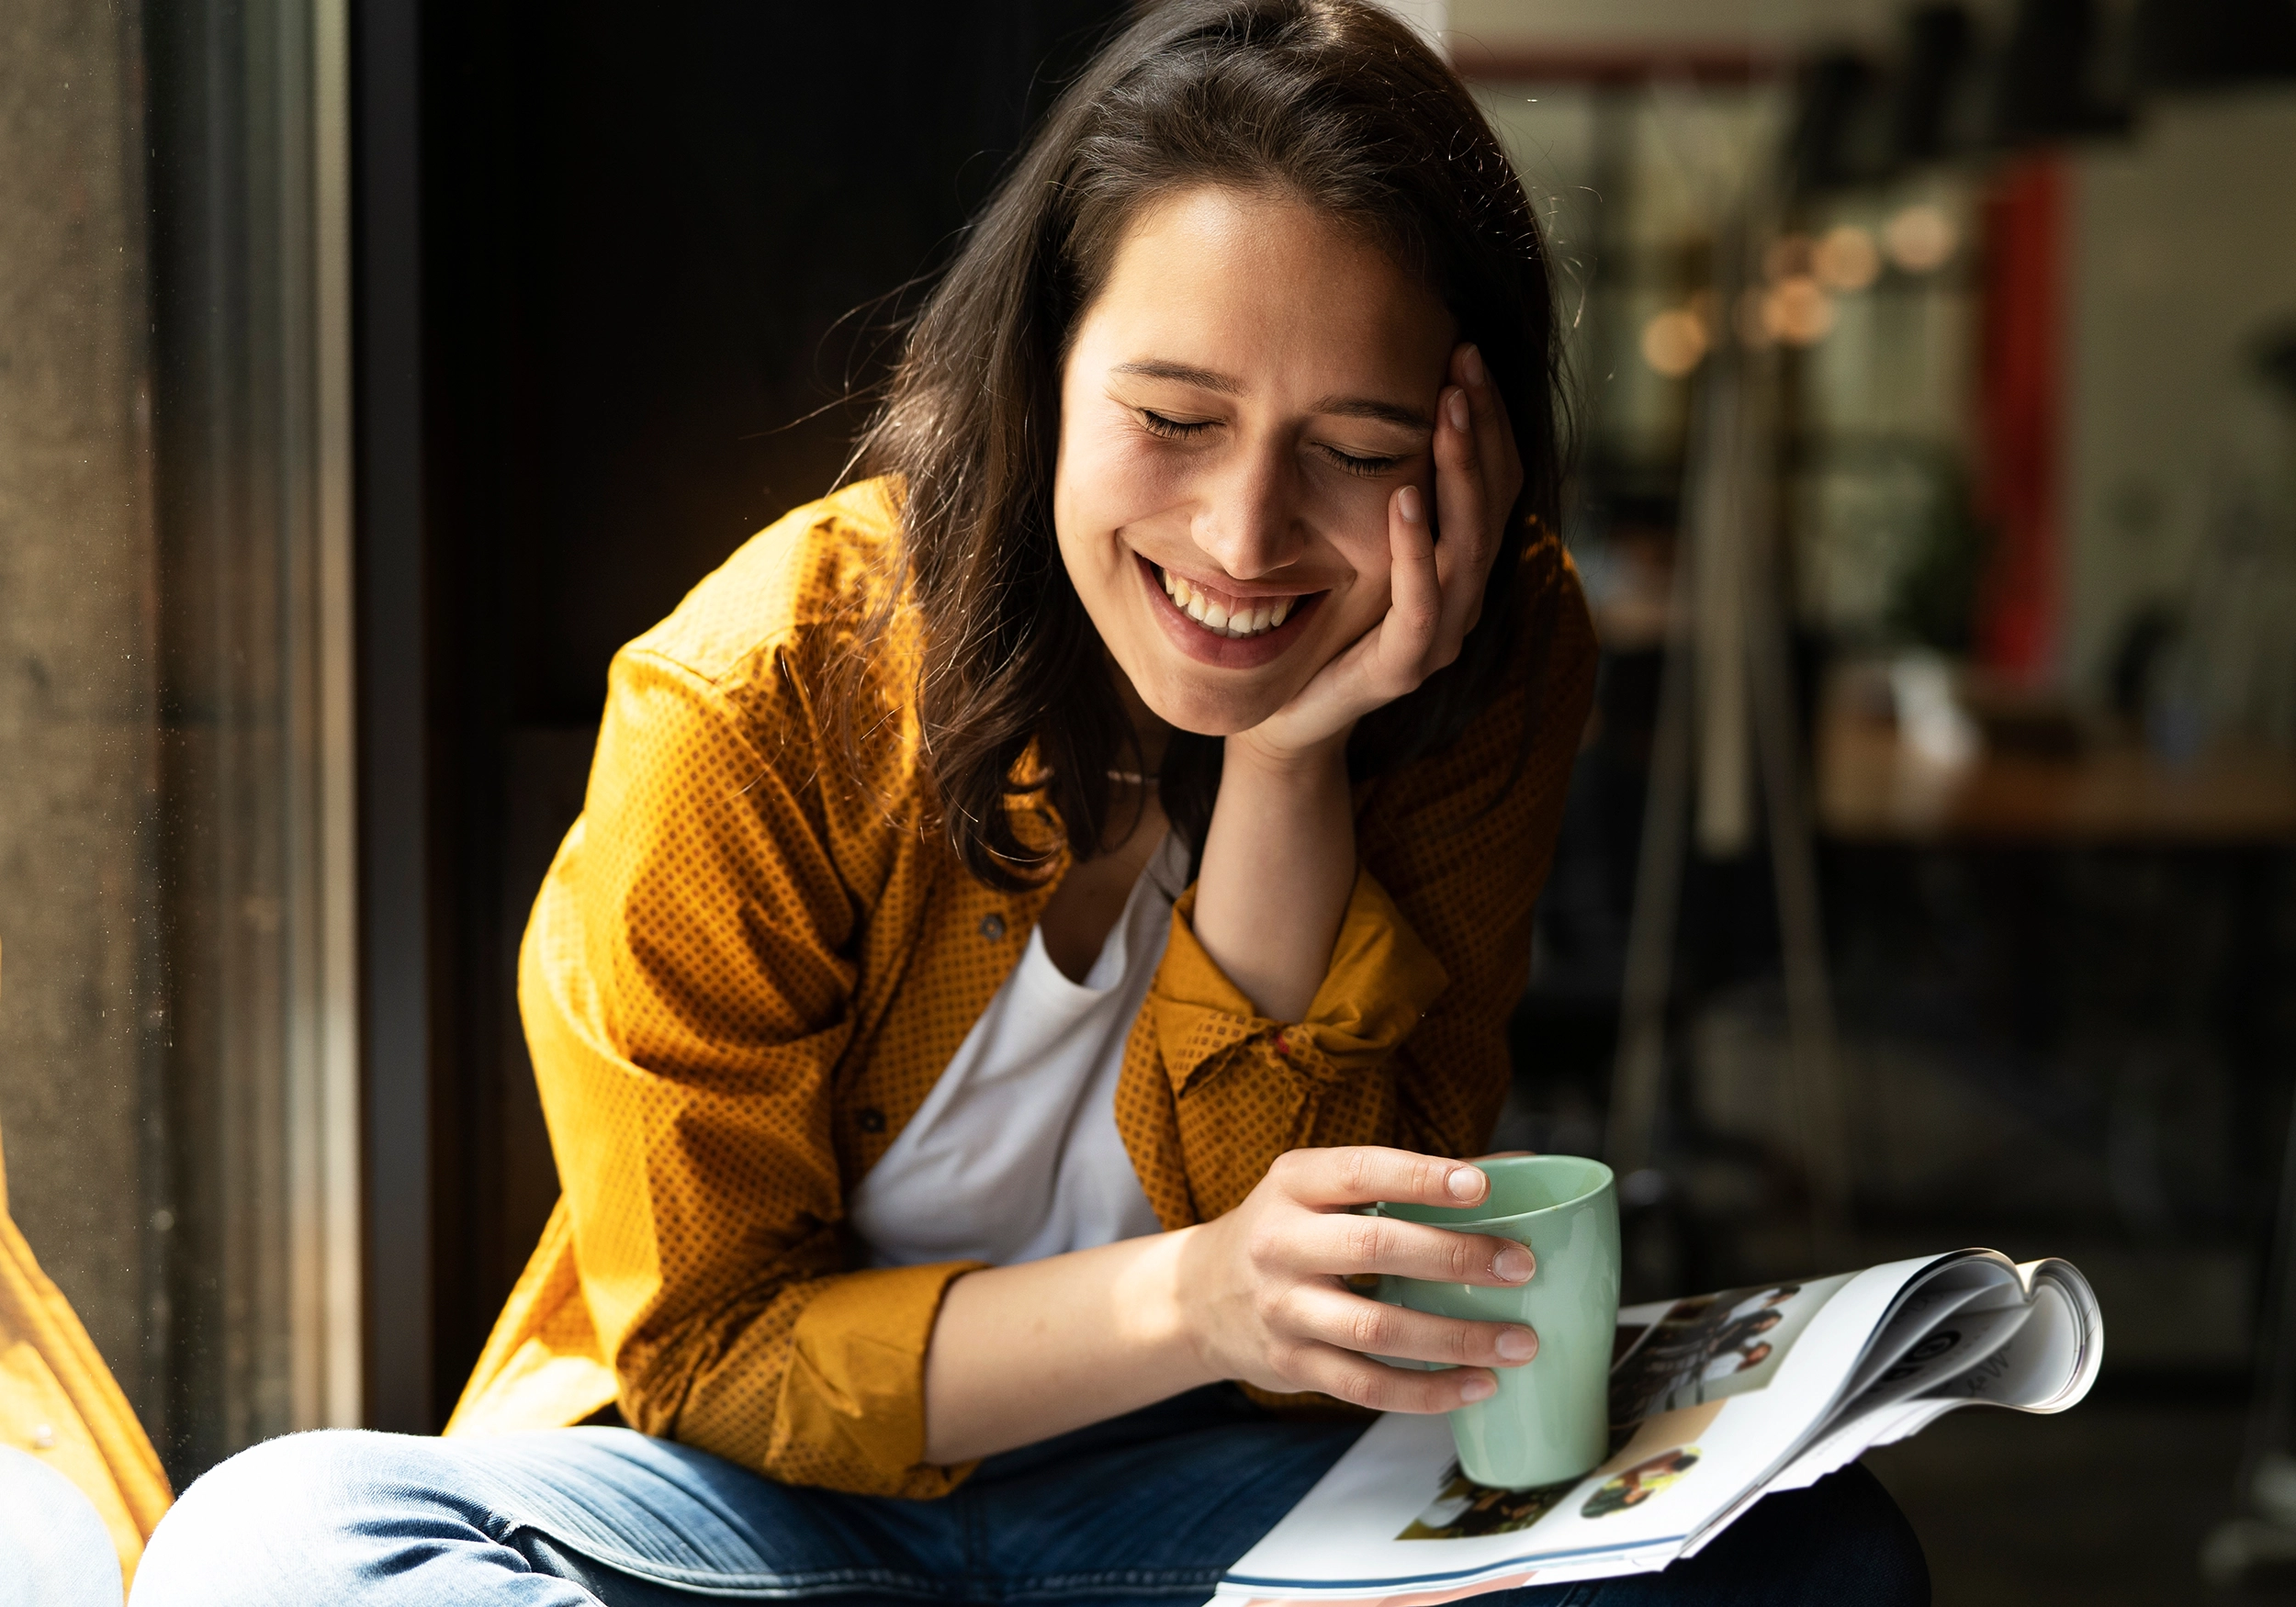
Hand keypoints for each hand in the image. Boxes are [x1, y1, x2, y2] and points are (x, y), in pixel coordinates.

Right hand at [1174, 1146, 1539, 1411]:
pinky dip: (1426, 1392)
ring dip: (1454, 1338)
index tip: (1481, 1185)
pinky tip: (1475, 1387)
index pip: (1361, 1171)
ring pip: (1375, 1328)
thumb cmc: (1290, 1231)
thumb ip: (1409, 1180)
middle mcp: (1281, 1242)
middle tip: (1521, 1266)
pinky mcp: (1291, 1365)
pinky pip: (1365, 1386)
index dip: (1421, 1177)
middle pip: (1375, 1248)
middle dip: (1455, 1258)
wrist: (1199, 1296)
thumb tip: (1520, 1167)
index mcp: (1295, 1183)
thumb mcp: (1323, 1189)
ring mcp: (1283, 1308)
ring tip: (1517, 1342)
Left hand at [1236, 342, 1522, 766]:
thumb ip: (1375, 482)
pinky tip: (1404, 497)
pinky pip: (1423, 603)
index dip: (1489, 415)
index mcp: (1460, 560)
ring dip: (1460, 472)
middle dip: (1482, 427)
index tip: (1465, 350)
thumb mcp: (1349, 537)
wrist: (1286, 715)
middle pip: (1495, 499)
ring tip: (1448, 411)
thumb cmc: (1318, 619)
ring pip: (1470, 545)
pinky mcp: (1405, 667)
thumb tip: (1361, 390)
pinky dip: (1416, 548)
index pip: (1495, 477)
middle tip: (1464, 362)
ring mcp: (1441, 632)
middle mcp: (1464, 594)